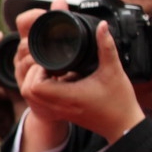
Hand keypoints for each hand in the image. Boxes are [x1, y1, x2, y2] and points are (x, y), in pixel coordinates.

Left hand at [17, 3, 144, 145]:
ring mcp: (58, 112)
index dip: (36, 71)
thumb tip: (101, 25)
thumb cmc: (119, 101)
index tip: (50, 62)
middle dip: (33, 74)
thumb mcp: (113, 70)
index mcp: (68, 97)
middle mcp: (59, 107)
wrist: (124, 126)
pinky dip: (43, 91)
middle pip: (27, 91)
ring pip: (32, 99)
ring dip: (37, 82)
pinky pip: (41, 103)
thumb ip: (106, 46)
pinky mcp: (61, 114)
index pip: (34, 86)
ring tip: (53, 71)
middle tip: (49, 65)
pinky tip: (59, 80)